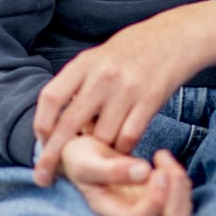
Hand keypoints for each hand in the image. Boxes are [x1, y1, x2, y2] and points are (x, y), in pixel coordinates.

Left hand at [30, 0, 215, 187]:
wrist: (174, 38)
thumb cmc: (131, 52)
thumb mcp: (97, 58)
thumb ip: (77, 86)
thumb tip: (56, 124)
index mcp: (84, 64)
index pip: (50, 97)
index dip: (41, 124)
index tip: (41, 144)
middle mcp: (101, 76)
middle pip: (68, 125)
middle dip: (52, 156)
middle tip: (43, 178)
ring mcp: (126, 89)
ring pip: (101, 137)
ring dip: (99, 151)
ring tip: (104, 150)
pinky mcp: (149, 100)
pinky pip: (128, 138)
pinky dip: (123, 149)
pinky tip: (123, 148)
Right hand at [58, 136, 191, 215]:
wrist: (85, 158)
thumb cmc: (81, 159)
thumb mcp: (86, 160)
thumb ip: (112, 169)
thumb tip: (145, 172)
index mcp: (110, 212)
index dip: (155, 201)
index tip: (157, 171)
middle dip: (174, 187)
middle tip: (159, 155)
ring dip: (180, 183)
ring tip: (161, 156)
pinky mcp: (160, 207)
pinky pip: (184, 205)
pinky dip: (182, 181)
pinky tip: (163, 161)